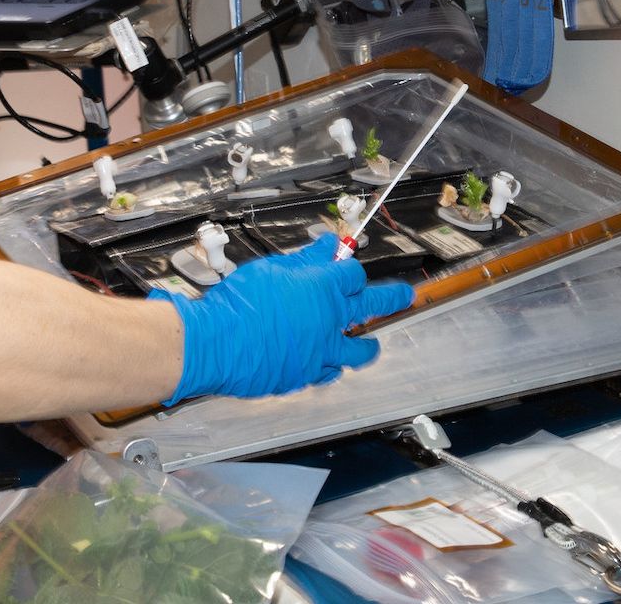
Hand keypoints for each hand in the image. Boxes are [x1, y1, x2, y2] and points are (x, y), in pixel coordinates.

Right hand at [151, 232, 414, 403]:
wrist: (214, 343)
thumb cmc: (237, 303)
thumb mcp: (271, 269)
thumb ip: (303, 259)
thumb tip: (327, 245)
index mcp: (321, 288)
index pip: (354, 273)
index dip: (351, 270)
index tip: (349, 269)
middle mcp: (328, 320)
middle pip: (373, 305)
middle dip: (393, 298)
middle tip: (406, 296)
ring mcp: (320, 351)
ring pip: (358, 351)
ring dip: (367, 346)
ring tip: (372, 347)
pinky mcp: (305, 375)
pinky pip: (326, 372)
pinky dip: (329, 367)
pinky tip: (327, 365)